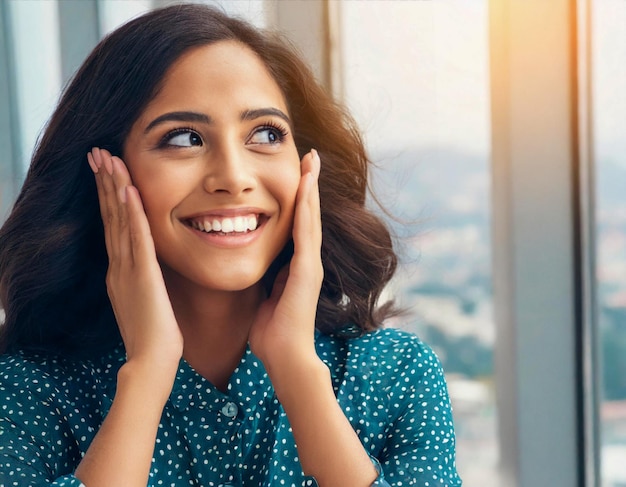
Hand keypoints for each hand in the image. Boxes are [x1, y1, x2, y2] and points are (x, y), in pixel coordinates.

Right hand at [88, 148, 182, 379]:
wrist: (153, 361)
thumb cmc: (154, 335)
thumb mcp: (144, 300)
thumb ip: (140, 280)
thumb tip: (144, 268)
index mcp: (120, 270)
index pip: (112, 225)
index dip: (107, 196)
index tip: (105, 170)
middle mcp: (119, 265)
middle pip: (110, 216)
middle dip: (103, 182)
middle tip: (97, 152)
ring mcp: (128, 269)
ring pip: (119, 220)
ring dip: (113, 187)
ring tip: (107, 157)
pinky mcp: (143, 275)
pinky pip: (137, 237)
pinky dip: (132, 211)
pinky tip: (128, 188)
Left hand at [248, 149, 323, 371]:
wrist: (285, 358)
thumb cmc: (272, 333)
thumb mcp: (265, 296)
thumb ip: (266, 278)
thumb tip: (255, 265)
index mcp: (296, 265)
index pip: (297, 223)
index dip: (298, 198)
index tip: (297, 174)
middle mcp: (307, 260)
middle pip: (308, 214)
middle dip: (309, 184)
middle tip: (310, 156)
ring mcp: (310, 264)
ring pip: (311, 216)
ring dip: (311, 187)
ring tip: (312, 160)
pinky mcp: (307, 270)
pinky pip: (305, 231)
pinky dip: (306, 207)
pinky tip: (305, 185)